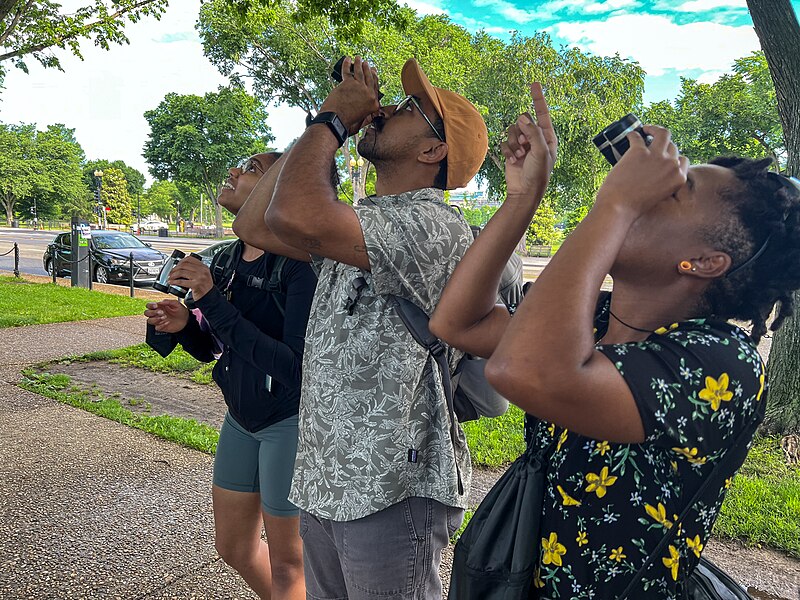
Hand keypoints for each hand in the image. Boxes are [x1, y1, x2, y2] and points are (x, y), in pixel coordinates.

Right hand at [144, 299, 189, 332]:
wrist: (186, 320)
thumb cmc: (181, 311)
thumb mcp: (176, 304)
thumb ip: (168, 301)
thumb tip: (160, 302)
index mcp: (159, 307)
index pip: (149, 305)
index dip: (150, 305)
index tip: (156, 306)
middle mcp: (157, 314)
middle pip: (147, 313)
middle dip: (152, 312)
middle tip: (161, 312)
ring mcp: (159, 321)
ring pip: (149, 321)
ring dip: (156, 319)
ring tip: (165, 317)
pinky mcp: (161, 327)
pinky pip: (156, 327)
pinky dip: (161, 325)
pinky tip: (168, 322)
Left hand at [167, 256, 213, 299]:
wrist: (209, 297)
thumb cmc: (204, 287)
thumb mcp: (203, 275)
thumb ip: (195, 270)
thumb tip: (181, 266)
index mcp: (204, 267)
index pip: (189, 259)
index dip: (180, 261)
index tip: (176, 265)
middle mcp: (202, 271)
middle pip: (184, 265)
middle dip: (175, 268)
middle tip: (171, 272)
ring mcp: (200, 277)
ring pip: (181, 272)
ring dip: (173, 275)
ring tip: (170, 277)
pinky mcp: (196, 285)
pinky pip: (181, 281)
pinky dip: (174, 281)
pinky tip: (171, 282)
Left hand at [319, 56, 380, 134]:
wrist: (336, 121)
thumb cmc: (346, 123)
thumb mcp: (362, 121)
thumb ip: (367, 115)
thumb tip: (369, 113)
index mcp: (373, 104)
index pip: (375, 88)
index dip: (374, 79)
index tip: (373, 73)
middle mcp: (369, 94)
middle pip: (369, 78)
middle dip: (368, 69)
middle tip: (367, 64)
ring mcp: (359, 88)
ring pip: (360, 72)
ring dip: (359, 63)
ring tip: (358, 58)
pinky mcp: (349, 83)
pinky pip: (348, 71)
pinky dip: (347, 64)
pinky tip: (347, 59)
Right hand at [501, 83, 557, 199]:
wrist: (525, 191)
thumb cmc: (538, 173)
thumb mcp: (541, 151)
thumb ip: (533, 132)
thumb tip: (522, 117)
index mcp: (547, 136)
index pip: (543, 113)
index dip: (538, 98)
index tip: (534, 83)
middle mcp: (535, 138)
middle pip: (523, 120)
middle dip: (521, 132)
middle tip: (524, 144)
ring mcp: (522, 144)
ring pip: (512, 130)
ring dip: (513, 143)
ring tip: (519, 156)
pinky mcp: (511, 151)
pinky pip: (504, 142)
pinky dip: (507, 151)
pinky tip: (513, 161)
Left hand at [596, 125, 687, 214]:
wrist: (619, 207)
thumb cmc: (634, 207)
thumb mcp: (657, 196)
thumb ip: (662, 183)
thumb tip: (652, 171)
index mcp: (679, 178)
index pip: (682, 161)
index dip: (673, 157)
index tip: (664, 156)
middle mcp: (672, 165)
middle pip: (672, 147)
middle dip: (663, 144)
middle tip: (652, 142)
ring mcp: (656, 156)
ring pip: (663, 133)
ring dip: (654, 129)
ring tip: (646, 130)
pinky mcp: (639, 151)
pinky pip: (637, 136)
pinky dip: (633, 135)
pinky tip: (629, 135)